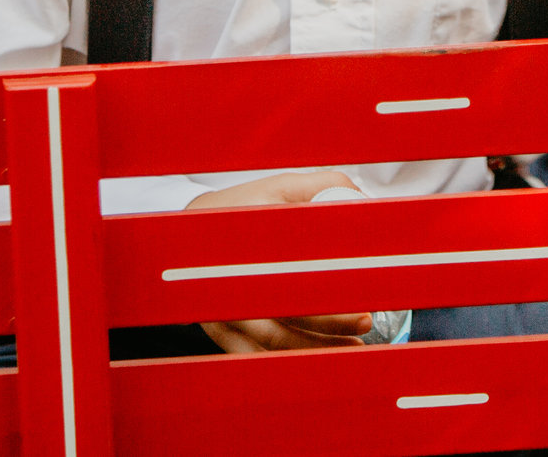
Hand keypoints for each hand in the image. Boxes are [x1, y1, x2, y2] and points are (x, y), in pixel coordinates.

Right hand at [186, 170, 372, 353]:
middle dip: (330, 322)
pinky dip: (290, 362)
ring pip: (274, 341)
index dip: (329, 282)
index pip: (294, 266)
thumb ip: (320, 185)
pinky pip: (257, 357)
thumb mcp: (277, 187)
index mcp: (249, 239)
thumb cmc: (238, 210)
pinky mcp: (220, 334)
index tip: (363, 288)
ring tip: (353, 346)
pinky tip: (320, 358)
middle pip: (284, 312)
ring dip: (316, 348)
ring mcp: (223, 311)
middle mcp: (232, 280)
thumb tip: (359, 196)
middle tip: (366, 320)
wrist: (181, 237)